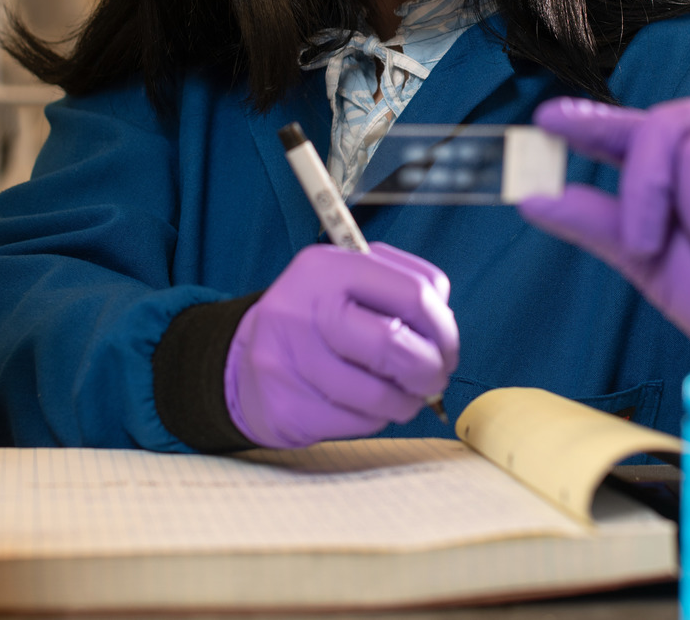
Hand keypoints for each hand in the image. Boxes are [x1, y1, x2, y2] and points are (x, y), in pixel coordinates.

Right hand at [225, 242, 458, 447]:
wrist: (243, 363)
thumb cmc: (316, 324)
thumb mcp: (348, 285)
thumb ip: (398, 291)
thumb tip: (444, 332)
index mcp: (326, 267)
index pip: (412, 291)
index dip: (444, 326)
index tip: (447, 346)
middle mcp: (301, 307)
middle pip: (394, 344)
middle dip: (430, 368)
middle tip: (435, 377)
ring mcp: (287, 359)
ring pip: (378, 393)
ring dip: (406, 401)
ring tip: (404, 396)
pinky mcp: (285, 406)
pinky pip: (356, 422)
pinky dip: (375, 418)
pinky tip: (366, 407)